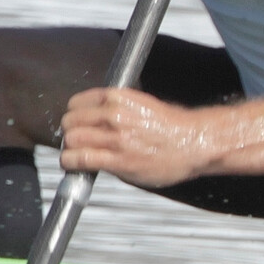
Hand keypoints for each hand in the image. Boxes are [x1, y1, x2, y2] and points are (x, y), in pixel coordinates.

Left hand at [58, 86, 212, 187]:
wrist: (193, 143)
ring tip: (77, 155)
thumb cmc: (171, 127)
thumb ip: (116, 109)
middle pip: (70, 122)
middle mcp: (114, 115)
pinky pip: (80, 159)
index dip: (74, 116)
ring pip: (71, 140)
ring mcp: (115, 138)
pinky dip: (71, 162)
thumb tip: (93, 119)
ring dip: (70, 149)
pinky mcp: (118, 160)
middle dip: (70, 133)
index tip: (77, 125)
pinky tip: (75, 165)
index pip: (76, 103)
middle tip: (77, 142)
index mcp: (119, 97)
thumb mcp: (141, 104)